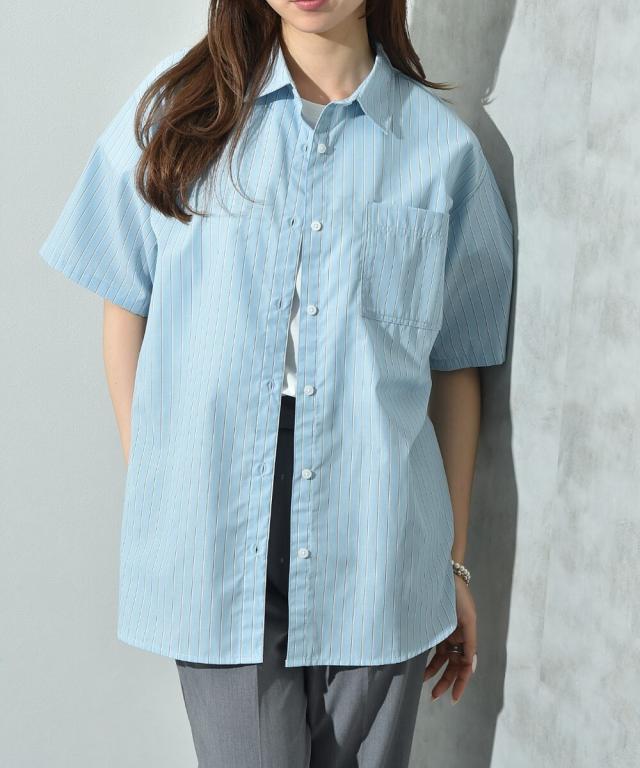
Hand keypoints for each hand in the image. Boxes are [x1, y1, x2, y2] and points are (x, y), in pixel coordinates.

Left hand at [423, 575, 476, 703]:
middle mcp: (460, 637)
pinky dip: (432, 661)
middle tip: (434, 696)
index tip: (453, 698)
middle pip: (455, 666)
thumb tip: (469, 664)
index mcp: (468, 634)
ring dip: (437, 673)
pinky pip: (437, 650)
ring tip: (425, 685)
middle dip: (446, 682)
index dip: (461, 683)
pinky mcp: (438, 629)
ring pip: (445, 660)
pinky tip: (422, 670)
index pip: (466, 666)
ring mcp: (449, 634)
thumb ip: (468, 640)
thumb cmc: (455, 593)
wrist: (443, 573)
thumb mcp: (465, 616)